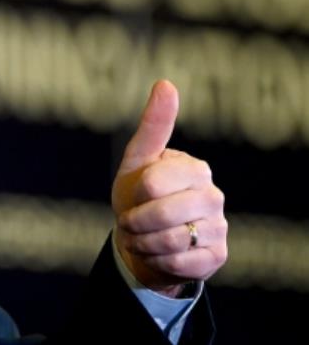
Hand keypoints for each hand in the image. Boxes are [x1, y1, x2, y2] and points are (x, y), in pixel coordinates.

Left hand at [111, 80, 227, 296]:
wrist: (144, 238)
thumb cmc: (139, 194)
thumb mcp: (138, 159)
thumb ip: (154, 125)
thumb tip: (166, 84)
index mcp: (195, 168)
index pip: (153, 183)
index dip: (135, 195)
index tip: (136, 195)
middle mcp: (213, 196)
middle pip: (161, 214)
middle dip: (135, 222)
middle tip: (131, 222)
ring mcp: (218, 227)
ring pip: (170, 241)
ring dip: (143, 243)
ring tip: (142, 237)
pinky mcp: (216, 256)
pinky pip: (180, 264)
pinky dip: (158, 261)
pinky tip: (158, 253)